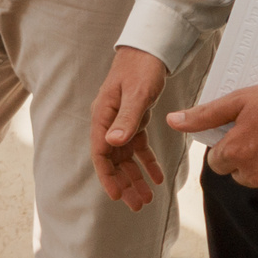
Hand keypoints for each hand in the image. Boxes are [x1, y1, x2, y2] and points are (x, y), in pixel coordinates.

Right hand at [90, 47, 171, 210]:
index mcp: (103, 116)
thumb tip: (111, 143)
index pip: (100, 152)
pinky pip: (138, 147)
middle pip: (113, 160)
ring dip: (135, 177)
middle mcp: (108, 122)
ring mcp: (121, 122)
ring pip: (125, 158)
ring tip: (148, 198)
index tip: (117, 196)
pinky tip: (157, 177)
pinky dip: (147, 163)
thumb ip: (125, 119)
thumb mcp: (135, 95)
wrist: (149, 52)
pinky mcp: (134, 121)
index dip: (107, 176)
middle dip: (124, 183)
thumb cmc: (139, 70)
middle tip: (137, 205)